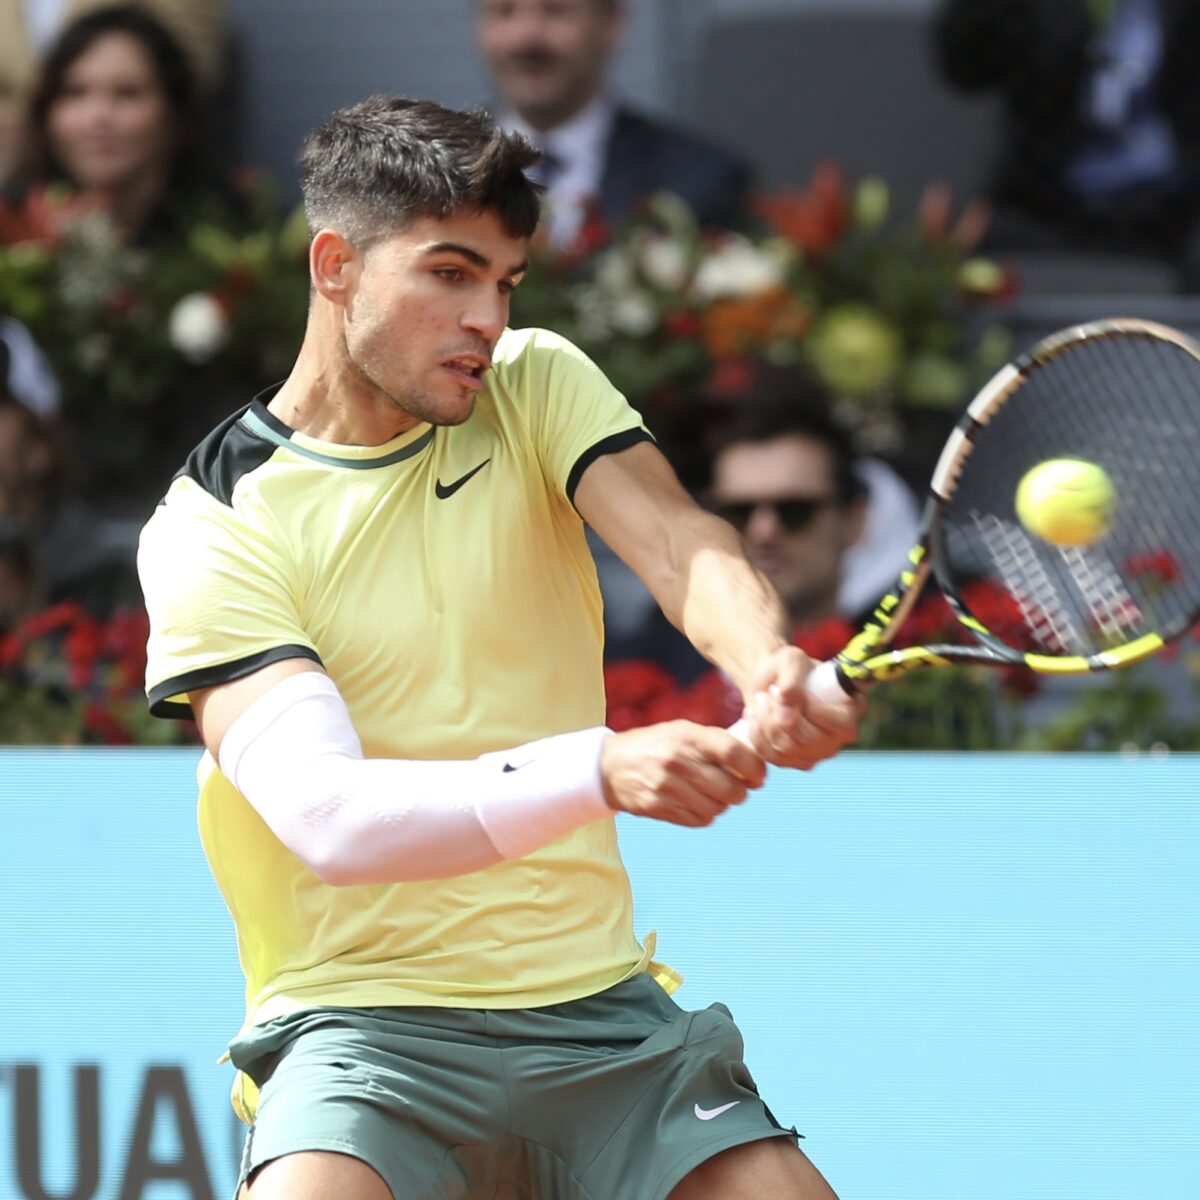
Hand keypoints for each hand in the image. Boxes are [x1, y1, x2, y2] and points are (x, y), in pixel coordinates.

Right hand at [599, 721, 766, 827]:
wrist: (612, 765)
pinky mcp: (658, 806)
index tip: (759, 777)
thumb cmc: (658, 745)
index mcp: (688, 737)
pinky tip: (697, 804)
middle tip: (737, 789)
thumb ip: (716, 743)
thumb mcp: (684, 731)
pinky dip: (704, 815)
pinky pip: (698, 820)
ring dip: (721, 805)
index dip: (755, 769)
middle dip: (740, 793)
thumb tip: (756, 763)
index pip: (735, 753)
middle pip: (731, 789)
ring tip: (713, 796)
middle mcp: (678, 760)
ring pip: (717, 808)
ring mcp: (666, 786)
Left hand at [742, 646, 860, 769]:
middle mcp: (841, 737)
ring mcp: (819, 753)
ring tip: (761, 699)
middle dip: (780, 714)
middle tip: (768, 692)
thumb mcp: (790, 660)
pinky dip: (756, 734)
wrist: (772, 682)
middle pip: (809, 740)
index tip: (785, 688)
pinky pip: (772, 757)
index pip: (840, 724)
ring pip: (787, 748)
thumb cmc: (788, 668)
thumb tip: (786, 714)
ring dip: (765, 721)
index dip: (810, 709)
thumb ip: (792, 679)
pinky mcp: (796, 762)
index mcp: (853, 709)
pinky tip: (753, 715)